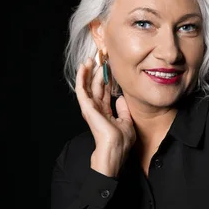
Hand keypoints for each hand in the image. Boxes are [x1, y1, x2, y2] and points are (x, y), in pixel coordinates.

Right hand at [75, 57, 135, 175]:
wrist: (115, 151)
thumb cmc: (121, 142)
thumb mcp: (127, 122)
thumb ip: (123, 110)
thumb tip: (121, 98)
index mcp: (105, 112)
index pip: (105, 92)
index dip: (107, 79)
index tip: (110, 67)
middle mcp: (96, 109)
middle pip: (96, 86)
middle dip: (98, 72)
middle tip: (100, 57)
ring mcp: (90, 108)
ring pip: (88, 85)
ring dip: (88, 71)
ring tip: (90, 58)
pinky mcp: (87, 108)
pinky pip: (82, 90)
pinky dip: (82, 77)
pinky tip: (83, 67)